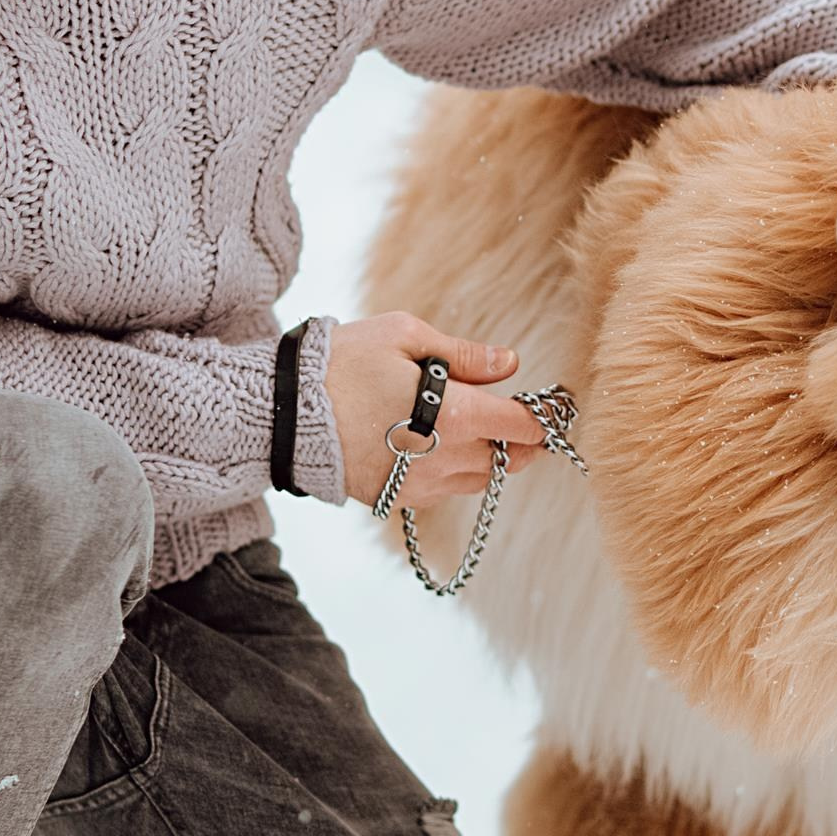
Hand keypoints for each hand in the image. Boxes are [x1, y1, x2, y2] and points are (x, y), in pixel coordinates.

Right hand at [327, 313, 547, 509]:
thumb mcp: (404, 337)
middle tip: (520, 417)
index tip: (552, 404)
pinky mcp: (400, 498)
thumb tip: (510, 363)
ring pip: (482, 478)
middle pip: (512, 459)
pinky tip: (439, 445)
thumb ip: (464, 354)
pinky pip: (447, 490)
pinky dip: (456, 471)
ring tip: (477, 428)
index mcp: (455, 413)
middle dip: (523, 439)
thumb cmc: (343, 363)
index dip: (545, 415)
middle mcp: (446, 457)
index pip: (524, 425)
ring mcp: (423, 484)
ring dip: (491, 456)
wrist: (284, 413)